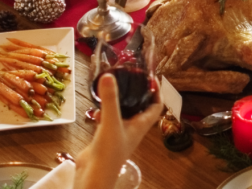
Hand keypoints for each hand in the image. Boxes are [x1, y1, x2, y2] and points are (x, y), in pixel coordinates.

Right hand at [74, 73, 162, 188]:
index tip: (151, 77)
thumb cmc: (109, 152)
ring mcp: (119, 133)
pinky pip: (108, 120)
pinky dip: (104, 112)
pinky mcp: (105, 138)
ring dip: (119, 102)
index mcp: (140, 125)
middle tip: (131, 78)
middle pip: (140, 108)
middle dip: (137, 93)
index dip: (157, 92)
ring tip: (113, 89)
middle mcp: (132, 129)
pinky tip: (95, 110)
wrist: (94, 176)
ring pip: (123, 113)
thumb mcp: (111, 122)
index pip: (156, 106)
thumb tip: (109, 75)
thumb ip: (110, 100)